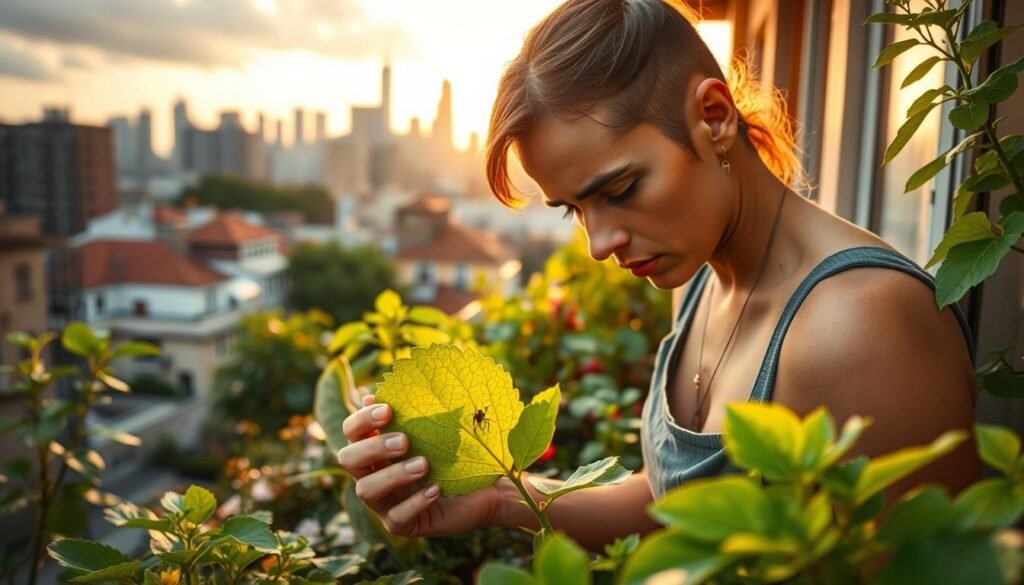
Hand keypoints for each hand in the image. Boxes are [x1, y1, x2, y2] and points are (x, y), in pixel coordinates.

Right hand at [336, 395, 505, 536]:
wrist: (488, 489)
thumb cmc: (458, 454)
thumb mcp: (440, 430)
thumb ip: (413, 414)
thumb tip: (377, 395)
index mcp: (375, 446)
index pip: (351, 431)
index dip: (362, 420)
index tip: (389, 411)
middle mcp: (372, 473)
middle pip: (347, 459)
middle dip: (373, 447)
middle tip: (405, 441)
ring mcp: (383, 501)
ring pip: (366, 490)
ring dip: (393, 475)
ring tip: (423, 465)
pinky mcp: (400, 524)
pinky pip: (396, 517)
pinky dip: (415, 502)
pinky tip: (436, 489)